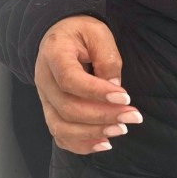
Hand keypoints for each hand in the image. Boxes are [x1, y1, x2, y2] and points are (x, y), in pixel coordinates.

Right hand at [34, 15, 140, 154]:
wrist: (59, 35)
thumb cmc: (80, 33)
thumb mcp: (98, 33)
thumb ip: (107, 58)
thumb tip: (115, 89)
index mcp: (54, 55)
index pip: (70, 80)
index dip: (97, 92)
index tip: (125, 97)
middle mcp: (44, 79)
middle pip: (67, 108)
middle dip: (103, 116)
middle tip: (132, 116)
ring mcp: (44, 98)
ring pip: (61, 126)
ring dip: (93, 133)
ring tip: (121, 130)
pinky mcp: (50, 110)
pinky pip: (60, 135)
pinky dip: (81, 145)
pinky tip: (104, 143)